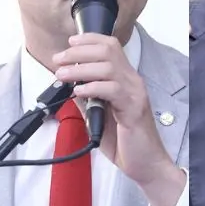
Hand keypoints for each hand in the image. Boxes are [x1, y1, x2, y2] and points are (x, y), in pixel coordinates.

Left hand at [53, 33, 185, 205]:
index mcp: (125, 79)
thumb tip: (68, 85)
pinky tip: (79, 91)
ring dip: (80, 68)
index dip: (89, 40)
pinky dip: (93, 87)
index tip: (69, 43)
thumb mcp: (98, 116)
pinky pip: (112, 89)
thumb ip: (86, 99)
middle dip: (78, 51)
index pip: (111, 46)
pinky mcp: (134, 108)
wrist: (145, 165)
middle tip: (58, 59)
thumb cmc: (125, 142)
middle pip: (107, 50)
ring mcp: (135, 93)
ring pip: (108, 67)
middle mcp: (132, 81)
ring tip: (62, 75)